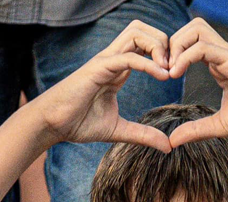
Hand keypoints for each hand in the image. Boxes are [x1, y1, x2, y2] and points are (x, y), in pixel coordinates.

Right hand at [36, 20, 172, 152]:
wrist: (52, 125)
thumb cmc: (78, 123)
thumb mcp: (119, 130)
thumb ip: (144, 134)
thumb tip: (168, 146)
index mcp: (118, 68)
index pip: (144, 44)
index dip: (164, 53)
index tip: (176, 74)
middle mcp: (113, 59)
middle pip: (141, 29)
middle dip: (164, 41)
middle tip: (175, 66)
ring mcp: (105, 61)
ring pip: (135, 33)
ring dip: (157, 47)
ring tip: (168, 70)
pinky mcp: (98, 68)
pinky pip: (128, 57)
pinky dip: (148, 64)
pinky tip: (162, 76)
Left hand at [167, 18, 227, 146]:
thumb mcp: (220, 126)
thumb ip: (196, 130)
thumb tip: (172, 141)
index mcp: (220, 65)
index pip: (191, 43)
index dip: (174, 54)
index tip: (163, 75)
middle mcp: (224, 54)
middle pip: (191, 27)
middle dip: (172, 42)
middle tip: (162, 68)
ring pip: (196, 29)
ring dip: (177, 45)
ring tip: (169, 70)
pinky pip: (202, 47)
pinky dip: (185, 56)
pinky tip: (177, 73)